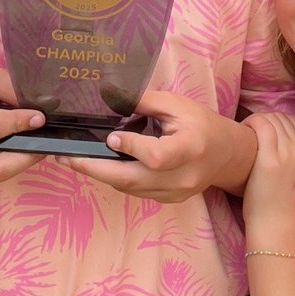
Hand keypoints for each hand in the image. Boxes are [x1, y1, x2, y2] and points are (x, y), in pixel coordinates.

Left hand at [61, 90, 257, 201]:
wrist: (227, 155)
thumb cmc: (202, 123)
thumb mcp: (177, 104)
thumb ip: (145, 101)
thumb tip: (110, 96)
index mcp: (189, 148)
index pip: (156, 156)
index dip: (131, 148)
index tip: (110, 136)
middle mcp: (182, 176)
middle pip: (133, 180)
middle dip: (95, 168)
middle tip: (67, 157)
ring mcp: (174, 193)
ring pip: (129, 188)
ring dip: (99, 174)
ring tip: (72, 160)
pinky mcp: (167, 200)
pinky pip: (135, 191)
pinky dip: (114, 179)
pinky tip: (97, 166)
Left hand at [242, 111, 294, 241]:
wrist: (277, 229)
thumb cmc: (281, 206)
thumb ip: (293, 156)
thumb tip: (274, 138)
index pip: (293, 122)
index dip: (275, 121)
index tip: (262, 130)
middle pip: (281, 118)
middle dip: (265, 119)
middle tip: (251, 131)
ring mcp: (288, 153)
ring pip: (271, 118)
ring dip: (256, 121)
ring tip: (245, 133)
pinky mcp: (270, 158)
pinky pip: (261, 124)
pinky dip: (250, 123)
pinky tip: (241, 133)